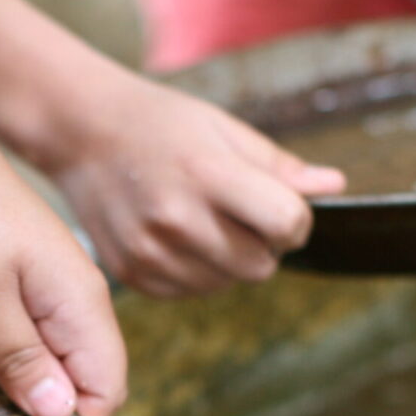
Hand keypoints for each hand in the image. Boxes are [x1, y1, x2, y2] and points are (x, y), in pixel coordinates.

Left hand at [0, 133, 125, 415]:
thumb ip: (22, 360)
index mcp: (81, 301)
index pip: (107, 390)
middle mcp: (76, 297)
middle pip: (83, 379)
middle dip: (43, 409)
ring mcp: (47, 287)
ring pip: (51, 359)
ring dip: (17, 382)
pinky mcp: (17, 280)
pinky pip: (25, 335)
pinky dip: (0, 353)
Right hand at [44, 72, 345, 298]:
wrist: (82, 134)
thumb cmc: (159, 124)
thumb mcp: (223, 128)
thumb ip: (278, 165)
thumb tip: (333, 186)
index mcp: (207, 173)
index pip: (287, 223)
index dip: (296, 219)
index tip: (281, 207)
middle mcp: (177, 219)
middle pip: (261, 265)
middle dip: (264, 244)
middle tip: (237, 212)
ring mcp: (151, 252)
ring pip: (228, 284)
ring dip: (230, 260)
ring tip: (201, 220)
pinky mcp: (134, 275)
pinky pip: (192, 292)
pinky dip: (197, 272)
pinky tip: (177, 236)